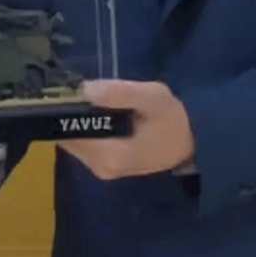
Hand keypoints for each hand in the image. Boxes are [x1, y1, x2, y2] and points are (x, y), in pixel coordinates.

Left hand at [58, 80, 193, 179]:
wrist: (192, 142)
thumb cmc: (173, 119)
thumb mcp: (152, 97)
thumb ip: (120, 93)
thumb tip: (85, 90)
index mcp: (109, 155)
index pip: (68, 132)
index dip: (63, 109)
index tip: (66, 87)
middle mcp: (99, 167)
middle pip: (67, 137)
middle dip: (70, 113)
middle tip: (81, 88)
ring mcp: (101, 169)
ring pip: (74, 140)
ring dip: (78, 119)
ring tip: (92, 97)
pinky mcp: (105, 165)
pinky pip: (85, 142)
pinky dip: (87, 126)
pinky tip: (100, 112)